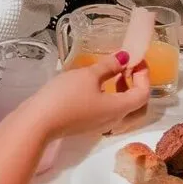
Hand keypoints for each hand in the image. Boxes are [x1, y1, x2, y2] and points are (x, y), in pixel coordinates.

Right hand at [28, 53, 149, 137]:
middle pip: (138, 106)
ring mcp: (101, 125)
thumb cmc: (66, 97)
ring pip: (124, 110)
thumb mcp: (88, 75)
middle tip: (128, 68)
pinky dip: (112, 98)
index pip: (143, 93)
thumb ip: (109, 66)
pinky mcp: (89, 125)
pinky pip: (110, 112)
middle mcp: (115, 120)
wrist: (38, 122)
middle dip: (137, 85)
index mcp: (119, 109)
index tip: (136, 58)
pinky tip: (98, 85)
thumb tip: (125, 58)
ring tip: (113, 73)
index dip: (144, 75)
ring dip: (124, 91)